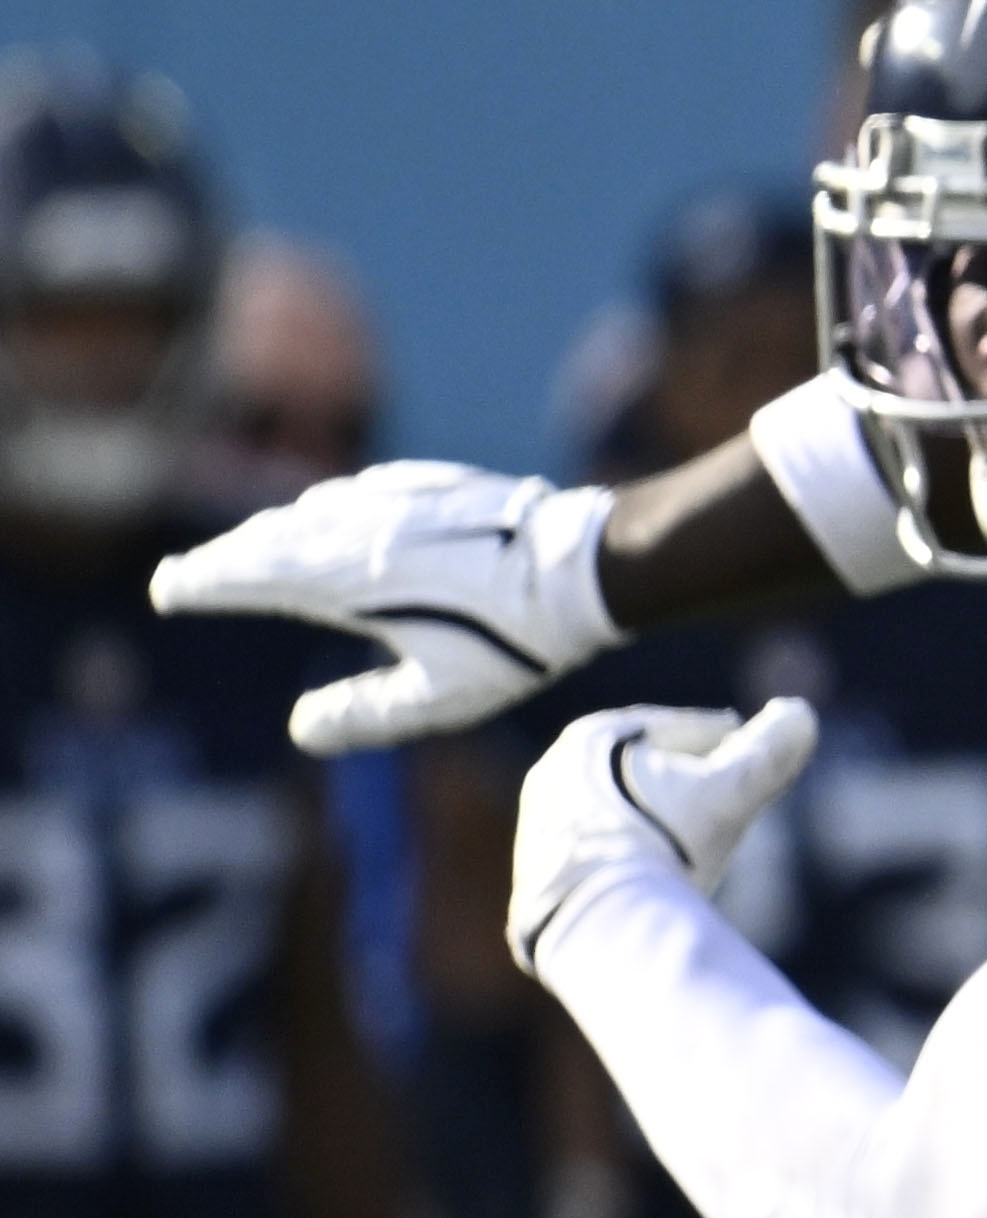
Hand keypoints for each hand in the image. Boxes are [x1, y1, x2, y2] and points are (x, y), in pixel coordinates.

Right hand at [151, 462, 623, 752]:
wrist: (586, 567)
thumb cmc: (517, 641)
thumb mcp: (440, 699)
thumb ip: (367, 715)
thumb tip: (302, 730)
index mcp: (351, 582)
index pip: (256, 578)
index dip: (207, 583)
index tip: (168, 590)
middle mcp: (362, 533)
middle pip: (273, 541)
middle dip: (224, 559)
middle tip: (186, 573)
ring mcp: (398, 503)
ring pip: (314, 512)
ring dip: (272, 531)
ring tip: (246, 549)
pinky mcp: (434, 487)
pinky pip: (360, 494)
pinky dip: (326, 508)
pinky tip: (325, 511)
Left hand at [509, 700, 819, 971]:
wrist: (594, 923)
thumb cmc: (664, 846)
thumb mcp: (731, 791)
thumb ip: (771, 749)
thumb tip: (800, 715)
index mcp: (594, 735)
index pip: (681, 729)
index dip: (730, 743)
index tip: (758, 760)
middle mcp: (555, 771)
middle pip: (645, 769)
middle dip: (689, 781)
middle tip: (730, 799)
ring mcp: (539, 824)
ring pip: (620, 811)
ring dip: (658, 820)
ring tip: (696, 844)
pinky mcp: (534, 873)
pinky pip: (598, 851)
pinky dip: (630, 854)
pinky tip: (658, 875)